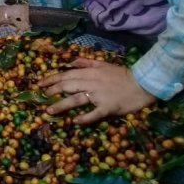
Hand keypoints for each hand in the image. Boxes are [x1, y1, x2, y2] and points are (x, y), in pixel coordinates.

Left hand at [38, 57, 156, 123]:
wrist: (143, 84)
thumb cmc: (122, 75)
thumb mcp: (103, 64)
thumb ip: (86, 62)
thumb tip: (71, 62)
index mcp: (90, 72)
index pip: (66, 75)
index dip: (52, 79)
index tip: (40, 84)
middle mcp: (91, 83)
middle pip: (68, 86)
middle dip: (53, 91)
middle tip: (42, 97)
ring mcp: (99, 96)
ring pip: (76, 100)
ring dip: (61, 105)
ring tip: (50, 111)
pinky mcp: (108, 107)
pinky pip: (94, 113)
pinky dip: (84, 118)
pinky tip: (75, 121)